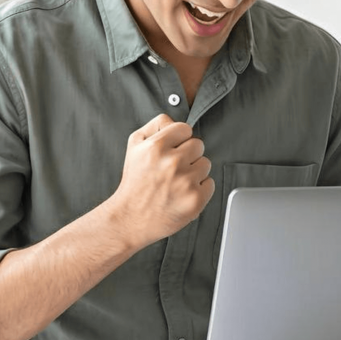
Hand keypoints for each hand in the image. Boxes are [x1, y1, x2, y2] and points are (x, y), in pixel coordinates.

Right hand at [112, 113, 214, 249]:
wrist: (131, 218)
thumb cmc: (135, 181)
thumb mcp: (134, 145)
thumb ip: (155, 126)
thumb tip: (174, 121)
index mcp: (156, 147)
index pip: (185, 129)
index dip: (179, 139)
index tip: (172, 150)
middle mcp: (172, 163)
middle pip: (198, 145)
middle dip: (188, 155)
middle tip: (173, 168)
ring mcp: (185, 182)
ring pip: (206, 164)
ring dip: (194, 171)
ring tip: (176, 182)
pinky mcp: (195, 200)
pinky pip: (209, 183)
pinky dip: (199, 189)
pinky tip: (182, 194)